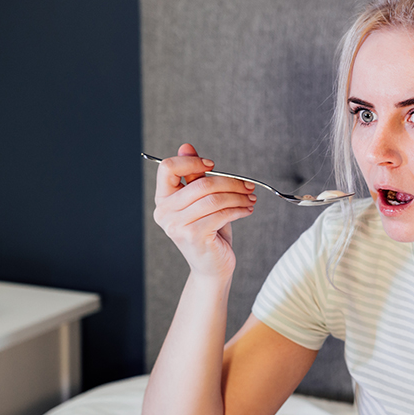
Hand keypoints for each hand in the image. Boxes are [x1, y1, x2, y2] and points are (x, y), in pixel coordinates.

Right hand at [152, 143, 256, 278]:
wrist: (211, 268)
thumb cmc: (208, 233)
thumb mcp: (201, 202)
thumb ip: (193, 177)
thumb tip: (186, 146)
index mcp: (163, 199)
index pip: (167, 168)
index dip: (191, 162)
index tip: (212, 165)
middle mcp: (164, 212)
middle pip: (200, 183)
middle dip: (230, 182)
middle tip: (248, 186)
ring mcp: (177, 225)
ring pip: (214, 198)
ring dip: (238, 196)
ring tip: (250, 199)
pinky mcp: (193, 236)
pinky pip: (221, 213)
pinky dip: (239, 209)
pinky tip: (247, 210)